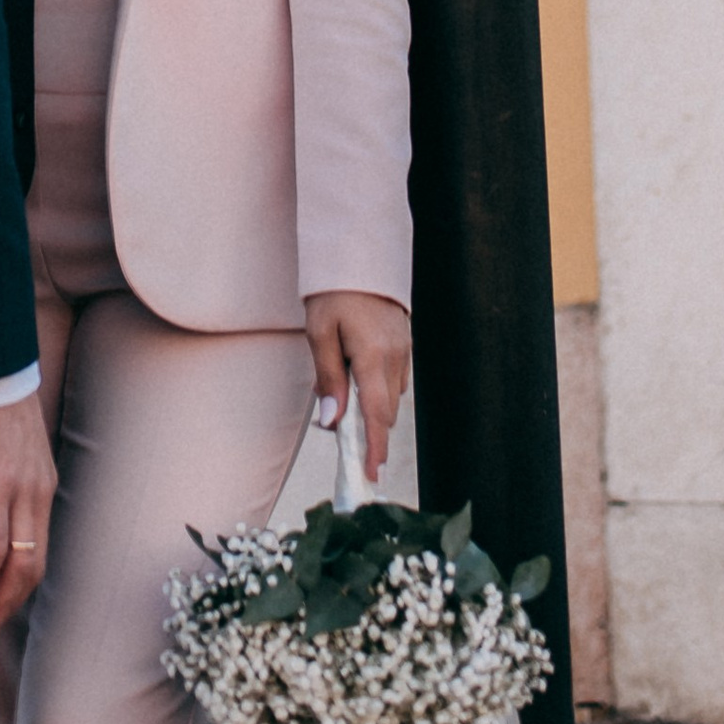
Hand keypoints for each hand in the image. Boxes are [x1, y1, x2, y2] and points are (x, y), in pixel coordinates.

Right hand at [0, 393, 54, 645]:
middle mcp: (38, 491)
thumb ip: (9, 475)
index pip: (40, 547)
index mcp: (43, 482)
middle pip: (34, 565)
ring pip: (17, 564)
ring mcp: (19, 490)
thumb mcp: (12, 444)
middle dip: (13, 603)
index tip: (4, 605)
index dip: (23, 583)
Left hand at [304, 291, 410, 488]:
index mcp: (373, 357)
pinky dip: (380, 389)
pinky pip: (395, 377)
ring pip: (392, 396)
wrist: (358, 248)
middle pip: (385, 412)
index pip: (377, 417)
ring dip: (373, 409)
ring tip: (344, 405)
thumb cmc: (333, 290)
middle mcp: (395, 357)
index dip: (373, 449)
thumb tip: (332, 423)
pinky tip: (358, 379)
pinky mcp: (404, 340)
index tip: (369, 476)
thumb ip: (328, 378)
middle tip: (342, 441)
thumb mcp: (319, 332)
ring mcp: (403, 348)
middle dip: (368, 432)